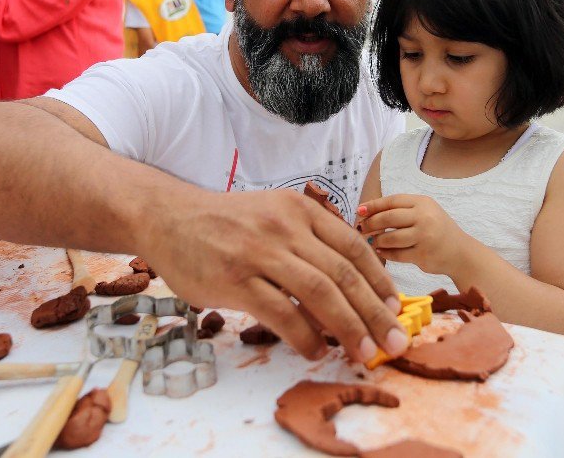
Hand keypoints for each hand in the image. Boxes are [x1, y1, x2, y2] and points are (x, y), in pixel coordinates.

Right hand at [145, 189, 407, 362]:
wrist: (168, 217)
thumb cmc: (225, 223)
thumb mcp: (272, 215)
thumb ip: (306, 242)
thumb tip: (345, 287)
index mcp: (300, 211)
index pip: (354, 248)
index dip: (380, 281)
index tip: (395, 308)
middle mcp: (285, 228)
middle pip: (344, 274)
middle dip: (375, 313)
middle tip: (395, 341)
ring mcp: (260, 253)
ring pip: (320, 294)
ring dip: (348, 328)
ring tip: (364, 353)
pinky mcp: (235, 280)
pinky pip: (282, 313)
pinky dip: (305, 337)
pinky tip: (317, 351)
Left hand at [357, 194, 460, 274]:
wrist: (461, 252)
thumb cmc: (436, 230)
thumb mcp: (424, 212)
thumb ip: (401, 210)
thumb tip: (365, 212)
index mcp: (423, 203)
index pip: (392, 201)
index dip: (373, 205)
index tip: (359, 211)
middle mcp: (425, 217)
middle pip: (389, 218)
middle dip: (371, 223)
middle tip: (361, 228)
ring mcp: (425, 236)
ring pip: (391, 238)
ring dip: (377, 240)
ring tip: (372, 241)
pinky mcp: (423, 255)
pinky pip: (397, 254)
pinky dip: (386, 253)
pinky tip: (381, 252)